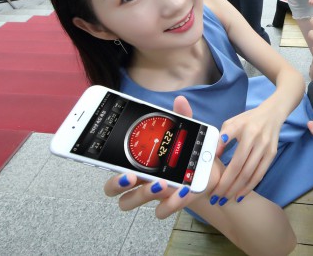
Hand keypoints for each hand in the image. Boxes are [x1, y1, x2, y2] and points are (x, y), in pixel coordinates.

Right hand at [104, 96, 223, 218]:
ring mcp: (152, 193)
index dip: (103, 163)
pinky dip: (170, 204)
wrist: (210, 173)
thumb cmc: (190, 153)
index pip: (111, 165)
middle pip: (112, 189)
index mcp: (138, 160)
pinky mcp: (169, 203)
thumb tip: (180, 100)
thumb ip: (182, 118)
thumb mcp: (187, 133)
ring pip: (130, 202)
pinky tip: (183, 192)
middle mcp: (140, 179)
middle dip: (116, 183)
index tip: (109, 158)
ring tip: (162, 183)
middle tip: (131, 176)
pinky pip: (160, 212)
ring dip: (143, 194)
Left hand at [209, 104, 283, 203]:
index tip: (213, 190)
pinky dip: (251, 186)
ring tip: (228, 199)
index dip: (225, 179)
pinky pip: (261, 174)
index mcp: (246, 134)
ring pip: (253, 176)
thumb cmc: (248, 119)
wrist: (272, 114)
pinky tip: (241, 193)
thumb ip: (221, 139)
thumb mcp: (231, 123)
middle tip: (218, 199)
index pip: (235, 162)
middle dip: (229, 188)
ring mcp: (267, 150)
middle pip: (243, 172)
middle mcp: (259, 143)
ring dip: (239, 190)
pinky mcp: (272, 155)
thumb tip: (212, 157)